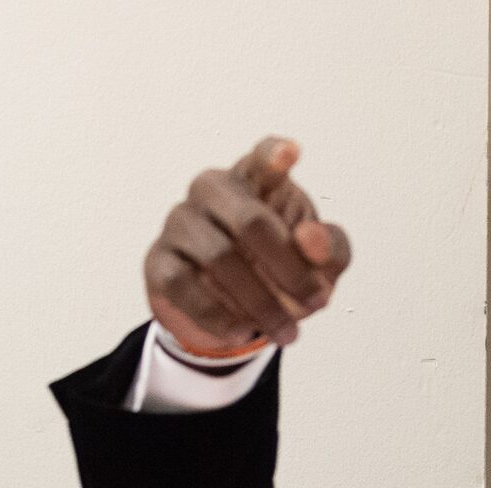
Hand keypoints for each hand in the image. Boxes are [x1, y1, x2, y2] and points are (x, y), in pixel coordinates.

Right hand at [144, 136, 351, 354]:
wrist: (231, 314)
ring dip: (260, 303)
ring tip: (288, 331)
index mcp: (255, 180)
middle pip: (250, 221)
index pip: (261, 159)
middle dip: (289, 270)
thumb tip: (312, 240)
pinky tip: (243, 331)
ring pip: (219, 259)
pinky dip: (219, 315)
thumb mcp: (319, 266)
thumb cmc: (277, 272)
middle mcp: (212, 191)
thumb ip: (330, 249)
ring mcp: (180, 223)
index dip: (274, 156)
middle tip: (316, 302)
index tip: (291, 154)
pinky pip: (185, 287)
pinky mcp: (160, 262)